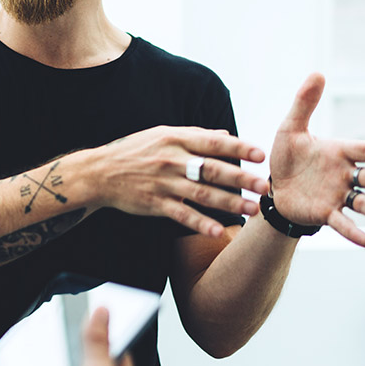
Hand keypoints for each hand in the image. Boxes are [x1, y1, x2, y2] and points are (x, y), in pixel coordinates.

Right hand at [90, 125, 267, 236]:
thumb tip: (225, 134)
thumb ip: (194, 136)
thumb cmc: (134, 151)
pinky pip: (181, 214)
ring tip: (252, 209)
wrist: (100, 172)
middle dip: (241, 178)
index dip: (238, 147)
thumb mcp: (162, 135)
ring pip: (201, 193)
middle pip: (212, 169)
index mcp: (175, 139)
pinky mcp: (155, 203)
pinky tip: (217, 231)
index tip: (261, 154)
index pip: (213, 142)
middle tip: (265, 186)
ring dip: (229, 202)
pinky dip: (200, 223)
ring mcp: (163, 183)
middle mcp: (171, 160)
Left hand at [269, 73, 364, 247]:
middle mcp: (344, 174)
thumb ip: (304, 103)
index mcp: (339, 151)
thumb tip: (317, 72)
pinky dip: (356, 233)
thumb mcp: (291, 128)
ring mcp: (337, 195)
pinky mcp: (325, 213)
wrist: (273, 185)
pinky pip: (343, 224)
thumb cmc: (288, 155)